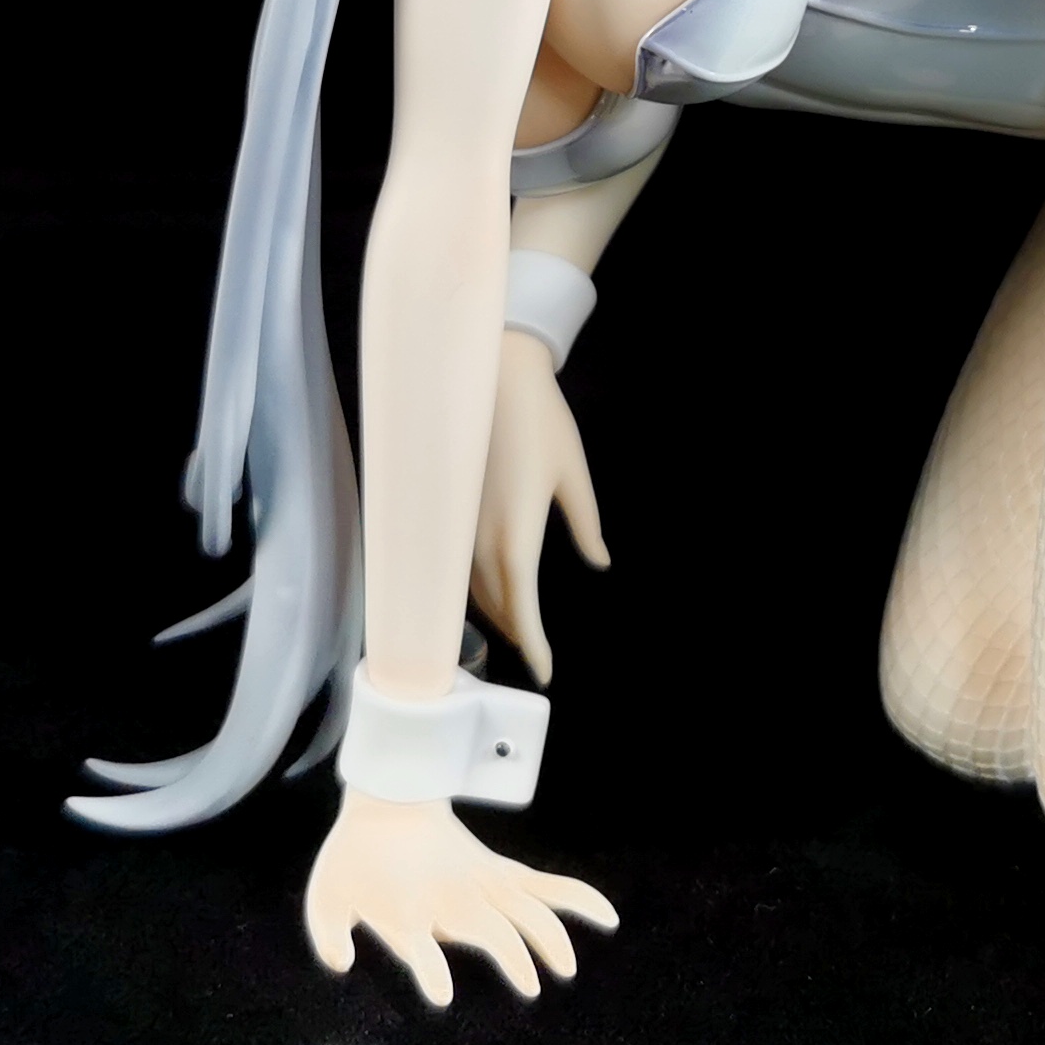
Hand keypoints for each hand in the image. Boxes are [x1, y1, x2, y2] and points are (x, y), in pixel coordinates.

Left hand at [302, 787, 616, 1004]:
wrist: (388, 798)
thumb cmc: (353, 857)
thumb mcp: (325, 894)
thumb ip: (327, 933)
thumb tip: (342, 963)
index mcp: (408, 910)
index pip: (420, 947)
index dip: (431, 971)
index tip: (443, 996)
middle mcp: (452, 899)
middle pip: (491, 929)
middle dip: (512, 956)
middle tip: (531, 988)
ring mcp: (482, 884)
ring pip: (527, 910)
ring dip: (549, 936)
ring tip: (566, 968)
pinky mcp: (501, 874)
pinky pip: (547, 888)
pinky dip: (577, 899)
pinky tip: (608, 917)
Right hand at [470, 328, 609, 683]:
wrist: (491, 373)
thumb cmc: (542, 421)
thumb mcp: (574, 474)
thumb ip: (585, 524)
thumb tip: (600, 561)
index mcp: (517, 534)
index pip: (523, 606)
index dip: (533, 643)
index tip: (546, 671)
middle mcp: (479, 539)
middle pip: (495, 604)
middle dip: (517, 631)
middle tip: (537, 654)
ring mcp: (457, 526)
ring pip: (472, 587)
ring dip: (494, 610)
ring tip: (517, 626)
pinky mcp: (445, 512)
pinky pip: (457, 565)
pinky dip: (475, 586)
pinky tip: (489, 586)